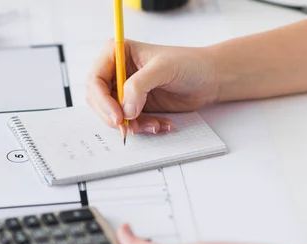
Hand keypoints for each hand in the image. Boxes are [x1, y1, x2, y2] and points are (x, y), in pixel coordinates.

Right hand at [86, 39, 219, 134]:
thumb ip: (140, 86)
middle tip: (128, 127)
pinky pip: (130, 122)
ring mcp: (126, 90)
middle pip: (99, 100)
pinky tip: (161, 124)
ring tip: (154, 125)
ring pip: (114, 115)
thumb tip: (125, 109)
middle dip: (113, 116)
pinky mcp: (137, 106)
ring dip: (132, 125)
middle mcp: (117, 72)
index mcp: (117, 53)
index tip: (117, 117)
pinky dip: (143, 127)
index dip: (102, 100)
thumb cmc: (189, 64)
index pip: (95, 80)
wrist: (210, 78)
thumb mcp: (163, 69)